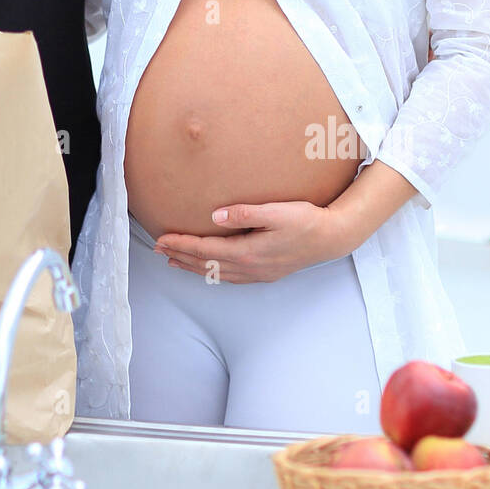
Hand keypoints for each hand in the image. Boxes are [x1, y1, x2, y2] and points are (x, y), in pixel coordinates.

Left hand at [154, 200, 350, 283]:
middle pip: (206, 264)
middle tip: (157, 249)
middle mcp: (250, 268)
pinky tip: (207, 269)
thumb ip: (244, 213)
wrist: (332, 238)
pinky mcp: (265, 273)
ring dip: (193, 266)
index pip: (205, 249)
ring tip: (173, 260)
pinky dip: (212, 272)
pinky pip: (230, 276)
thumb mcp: (276, 211)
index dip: (181, 244)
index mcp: (248, 252)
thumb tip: (214, 216)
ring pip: (216, 273)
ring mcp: (258, 274)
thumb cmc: (306, 220)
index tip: (162, 238)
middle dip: (180, 255)